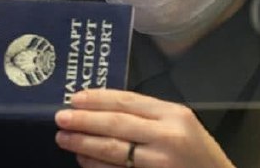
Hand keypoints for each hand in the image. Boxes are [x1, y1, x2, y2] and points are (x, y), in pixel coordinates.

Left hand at [54, 89, 234, 167]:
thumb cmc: (198, 154)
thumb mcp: (181, 125)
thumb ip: (150, 116)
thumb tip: (103, 109)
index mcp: (174, 114)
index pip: (129, 101)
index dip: (98, 99)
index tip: (75, 98)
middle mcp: (168, 136)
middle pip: (117, 124)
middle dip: (85, 121)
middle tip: (61, 118)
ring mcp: (161, 162)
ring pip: (114, 151)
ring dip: (85, 145)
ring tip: (65, 139)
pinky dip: (98, 166)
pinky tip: (84, 161)